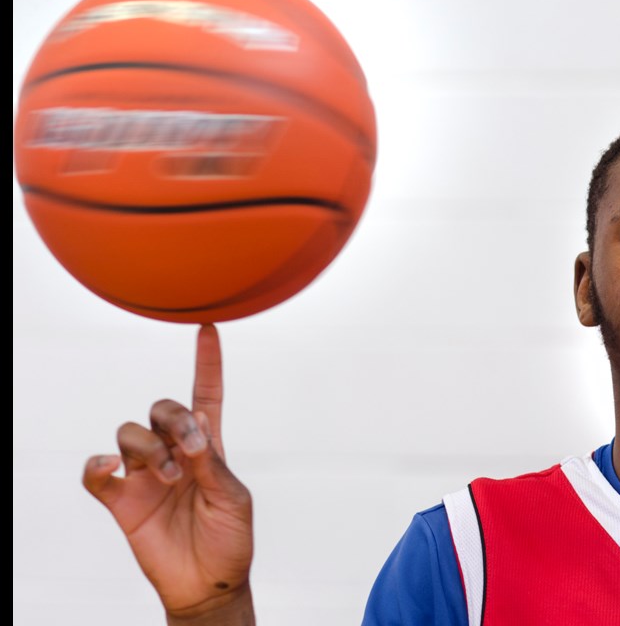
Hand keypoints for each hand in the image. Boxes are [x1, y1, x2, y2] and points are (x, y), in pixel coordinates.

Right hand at [83, 324, 254, 621]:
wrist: (209, 583)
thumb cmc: (230, 539)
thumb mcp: (232, 499)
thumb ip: (212, 462)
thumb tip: (196, 425)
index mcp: (209, 446)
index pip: (207, 394)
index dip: (207, 362)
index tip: (208, 327)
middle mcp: (174, 452)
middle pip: (162, 407)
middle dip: (173, 419)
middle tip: (188, 453)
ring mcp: (145, 474)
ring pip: (129, 432)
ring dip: (149, 449)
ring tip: (169, 478)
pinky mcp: (121, 500)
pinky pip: (95, 473)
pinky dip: (97, 466)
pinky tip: (110, 469)